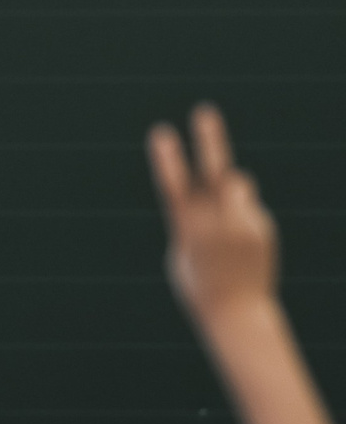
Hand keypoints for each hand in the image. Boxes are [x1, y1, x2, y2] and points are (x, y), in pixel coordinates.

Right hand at [150, 103, 278, 326]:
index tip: (161, 131)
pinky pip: (249, 207)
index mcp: (186, 229)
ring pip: (238, 185)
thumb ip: (194, 216)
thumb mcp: (182, 251)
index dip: (166, 157)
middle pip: (215, 171)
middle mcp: (215, 222)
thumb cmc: (197, 283)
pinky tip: (241, 246)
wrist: (236, 311)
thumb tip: (219, 186)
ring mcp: (242, 223)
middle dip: (209, 139)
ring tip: (225, 223)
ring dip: (230, 189)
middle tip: (204, 112)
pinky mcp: (262, 227)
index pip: (173, 185)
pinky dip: (242, 217)